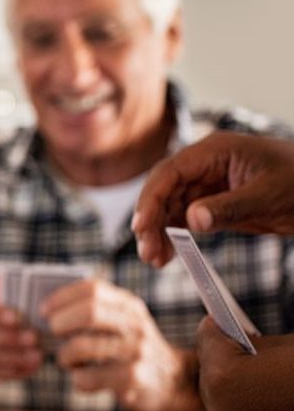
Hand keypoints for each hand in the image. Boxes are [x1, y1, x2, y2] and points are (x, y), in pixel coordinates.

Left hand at [42, 279, 199, 410]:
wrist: (174, 381)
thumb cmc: (131, 348)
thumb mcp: (121, 322)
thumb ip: (93, 311)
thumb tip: (46, 310)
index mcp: (128, 305)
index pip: (92, 289)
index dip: (61, 298)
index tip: (43, 311)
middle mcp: (134, 324)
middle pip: (88, 312)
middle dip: (60, 322)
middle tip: (52, 334)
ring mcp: (136, 351)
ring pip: (81, 346)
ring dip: (64, 355)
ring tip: (67, 360)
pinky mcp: (133, 379)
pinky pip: (87, 377)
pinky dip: (77, 379)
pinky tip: (83, 379)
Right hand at [132, 132, 293, 267]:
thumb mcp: (268, 195)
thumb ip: (229, 207)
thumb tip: (192, 219)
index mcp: (215, 151)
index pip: (170, 172)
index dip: (151, 198)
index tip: (142, 226)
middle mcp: (206, 164)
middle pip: (164, 190)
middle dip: (151, 220)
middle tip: (147, 250)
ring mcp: (208, 184)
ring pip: (170, 206)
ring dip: (159, 231)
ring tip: (154, 259)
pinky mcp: (214, 202)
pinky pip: (184, 218)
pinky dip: (174, 236)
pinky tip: (167, 254)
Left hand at [195, 317, 293, 410]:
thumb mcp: (285, 348)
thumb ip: (255, 344)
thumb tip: (240, 345)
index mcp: (224, 376)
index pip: (208, 340)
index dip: (217, 326)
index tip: (218, 320)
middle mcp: (220, 409)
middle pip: (211, 373)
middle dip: (222, 358)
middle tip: (230, 344)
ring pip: (222, 402)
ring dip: (231, 388)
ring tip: (246, 373)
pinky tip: (259, 401)